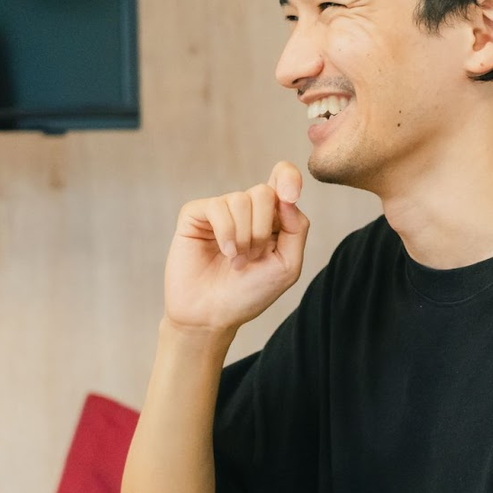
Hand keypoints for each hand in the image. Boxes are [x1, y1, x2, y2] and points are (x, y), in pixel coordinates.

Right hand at [163, 161, 309, 331]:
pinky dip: (226, 233)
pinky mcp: (195, 215)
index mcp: (271, 217)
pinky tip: (225, 253)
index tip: (291, 196)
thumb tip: (287, 197)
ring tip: (237, 261)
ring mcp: (220, 210)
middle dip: (263, 229)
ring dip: (244, 237)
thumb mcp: (287, 265)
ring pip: (240, 200)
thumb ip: (296, 229)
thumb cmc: (250, 293)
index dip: (289, 177)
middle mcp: (246, 209)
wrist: (212, 315)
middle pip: (264, 192)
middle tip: (254, 257)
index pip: (283, 178)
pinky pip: (217, 207)